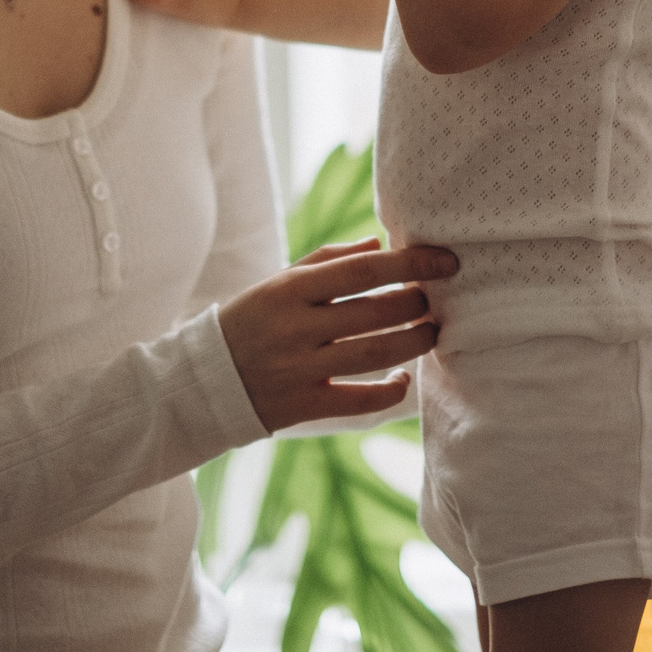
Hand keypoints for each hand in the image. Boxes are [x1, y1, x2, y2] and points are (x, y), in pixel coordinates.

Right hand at [217, 238, 457, 430]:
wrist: (205, 378)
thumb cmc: (251, 320)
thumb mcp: (279, 281)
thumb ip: (327, 260)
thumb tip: (379, 246)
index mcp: (291, 289)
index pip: (363, 271)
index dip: (410, 265)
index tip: (446, 261)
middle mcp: (297, 328)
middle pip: (376, 313)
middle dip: (417, 305)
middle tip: (434, 300)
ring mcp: (301, 369)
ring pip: (375, 355)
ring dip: (415, 342)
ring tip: (431, 332)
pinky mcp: (305, 405)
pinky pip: (360, 400)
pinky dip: (391, 390)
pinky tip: (404, 378)